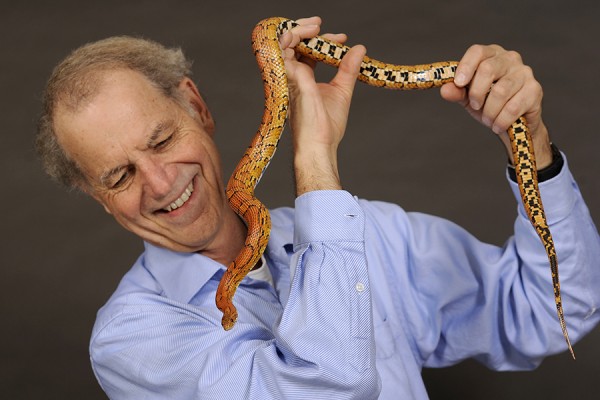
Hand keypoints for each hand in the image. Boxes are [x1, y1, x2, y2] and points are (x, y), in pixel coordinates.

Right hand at [279, 17, 366, 194]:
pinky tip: (310, 33)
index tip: (342, 40)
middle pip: (291, 45)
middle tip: (320, 24)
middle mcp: (292, 78)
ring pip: (283, 44)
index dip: (322, 42)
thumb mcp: (342, 91)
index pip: (307, 53)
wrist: (320, 145)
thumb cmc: (327, 127)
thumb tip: (359, 49)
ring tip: (315, 25)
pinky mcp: (292, 80)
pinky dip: (293, 38)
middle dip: (305, 29)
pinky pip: (284, 52)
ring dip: (299, 29)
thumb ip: (348, 69)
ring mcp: (289, 78)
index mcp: (302, 80)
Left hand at [440, 44, 551, 168]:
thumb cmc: (489, 105)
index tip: (459, 83)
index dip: (466, 66)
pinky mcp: (535, 90)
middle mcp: (510, 59)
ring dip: (489, 111)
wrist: (513, 124)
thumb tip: (445, 89)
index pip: (477, 51)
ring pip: (500, 91)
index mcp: (491, 55)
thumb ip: (457, 92)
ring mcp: (525, 73)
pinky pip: (513, 107)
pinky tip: (497, 125)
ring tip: (488, 119)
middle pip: (488, 69)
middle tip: (475, 106)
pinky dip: (501, 120)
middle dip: (477, 92)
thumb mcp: (469, 98)